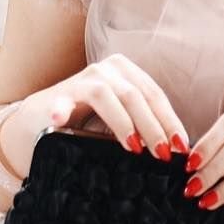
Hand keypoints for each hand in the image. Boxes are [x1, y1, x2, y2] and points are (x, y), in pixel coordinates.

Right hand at [0, 55, 188, 176]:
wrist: (41, 122)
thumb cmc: (87, 124)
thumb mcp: (120, 122)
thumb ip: (143, 126)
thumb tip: (176, 150)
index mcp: (126, 72)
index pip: (154, 95)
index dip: (170, 120)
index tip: (182, 146)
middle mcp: (106, 69)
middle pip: (136, 96)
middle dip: (153, 127)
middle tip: (164, 154)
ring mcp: (81, 80)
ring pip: (107, 95)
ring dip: (123, 123)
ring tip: (134, 146)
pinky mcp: (57, 96)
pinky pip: (62, 103)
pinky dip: (62, 111)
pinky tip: (60, 122)